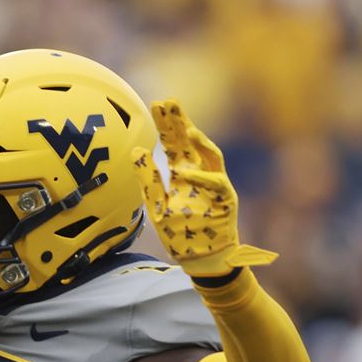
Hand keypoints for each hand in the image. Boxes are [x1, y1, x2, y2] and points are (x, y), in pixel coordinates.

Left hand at [132, 100, 276, 276]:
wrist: (202, 259)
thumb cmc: (182, 231)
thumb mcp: (157, 204)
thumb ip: (148, 178)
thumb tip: (135, 151)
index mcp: (184, 173)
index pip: (174, 144)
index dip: (167, 125)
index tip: (156, 104)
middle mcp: (201, 174)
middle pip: (192, 143)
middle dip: (182, 123)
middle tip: (170, 102)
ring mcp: (216, 186)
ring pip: (211, 157)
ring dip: (199, 142)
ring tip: (185, 129)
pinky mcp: (226, 202)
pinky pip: (216, 185)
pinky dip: (202, 178)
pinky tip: (186, 173)